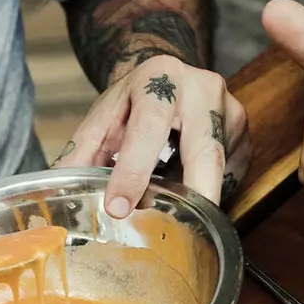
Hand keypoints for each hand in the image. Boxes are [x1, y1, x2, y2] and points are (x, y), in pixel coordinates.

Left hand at [54, 55, 250, 215]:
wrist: (168, 74)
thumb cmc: (135, 99)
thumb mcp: (105, 115)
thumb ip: (83, 151)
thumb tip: (58, 189)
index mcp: (160, 77)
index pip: (149, 127)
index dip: (134, 169)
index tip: (118, 206)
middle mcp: (203, 89)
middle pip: (204, 152)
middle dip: (194, 194)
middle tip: (182, 230)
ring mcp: (231, 111)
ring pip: (218, 170)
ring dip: (196, 197)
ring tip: (176, 212)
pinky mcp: (245, 136)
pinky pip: (228, 177)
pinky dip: (207, 191)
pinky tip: (189, 188)